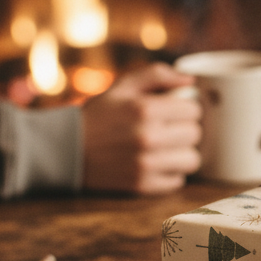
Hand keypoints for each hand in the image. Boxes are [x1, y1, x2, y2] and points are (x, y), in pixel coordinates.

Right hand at [81, 63, 201, 193]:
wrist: (65, 149)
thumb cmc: (99, 115)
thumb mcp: (122, 86)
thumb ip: (158, 75)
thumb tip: (191, 80)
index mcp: (145, 109)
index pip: (194, 110)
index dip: (185, 109)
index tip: (172, 112)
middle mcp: (148, 137)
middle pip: (196, 134)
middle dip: (183, 130)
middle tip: (166, 129)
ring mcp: (145, 164)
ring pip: (192, 160)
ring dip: (181, 154)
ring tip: (164, 148)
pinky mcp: (142, 186)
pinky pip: (178, 181)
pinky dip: (170, 174)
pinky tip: (154, 164)